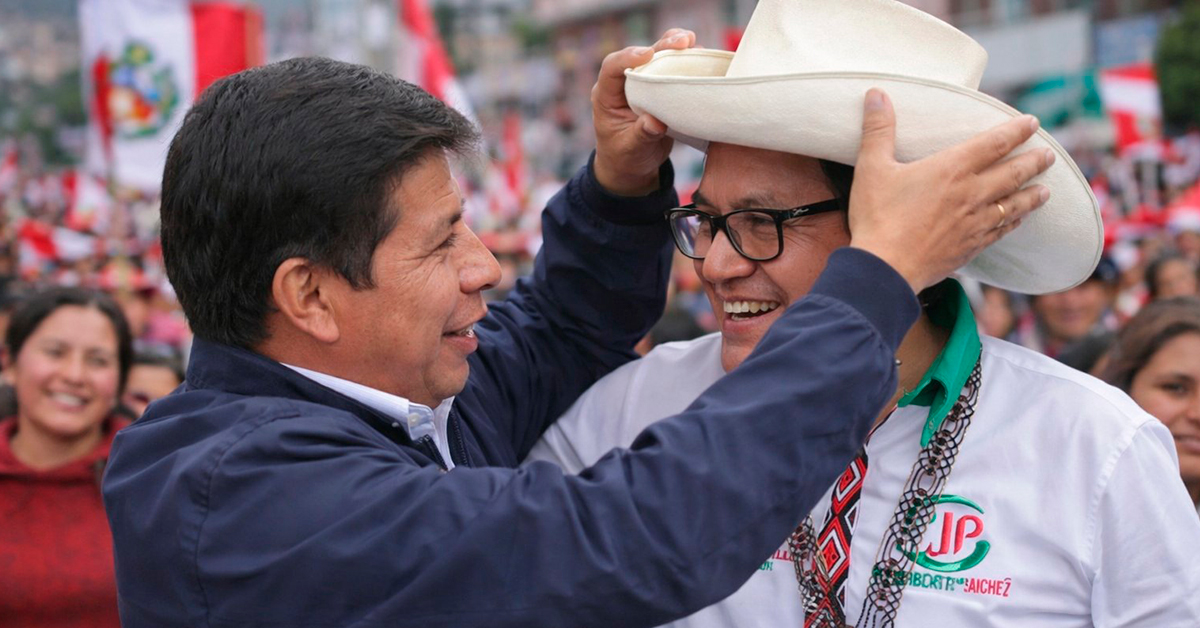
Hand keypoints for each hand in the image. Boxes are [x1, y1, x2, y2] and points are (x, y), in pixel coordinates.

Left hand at [592, 28, 696, 195]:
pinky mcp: (661, 87)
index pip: (611, 68)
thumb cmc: (625, 158)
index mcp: (607, 96)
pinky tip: (702, 56)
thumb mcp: (630, 150)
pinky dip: (686, 61)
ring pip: (658, 56)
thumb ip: (641, 135)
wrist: (633, 166)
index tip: (648, 55)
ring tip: (692, 42)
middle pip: (640, 56)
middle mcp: (624, 84)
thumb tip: (656, 124)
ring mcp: (644, 83)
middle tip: (683, 42)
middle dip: (661, 45)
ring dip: (675, 46)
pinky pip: (672, 68)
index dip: (628, 57)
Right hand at [848, 89, 1052, 292]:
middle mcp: (971, 193)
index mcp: (951, 169)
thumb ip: (878, 130)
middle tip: (1049, 155)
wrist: (885, 268)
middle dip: (1034, 162)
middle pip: (1013, 173)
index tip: (1033, 123)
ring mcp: (974, 222)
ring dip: (1032, 194)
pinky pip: (1001, 231)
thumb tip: (876, 94)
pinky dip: (1014, 222)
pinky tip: (1018, 221)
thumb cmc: (877, 217)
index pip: (994, 143)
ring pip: (1014, 204)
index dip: (1016, 130)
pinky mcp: (970, 247)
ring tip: (1046, 189)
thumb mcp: (872, 168)